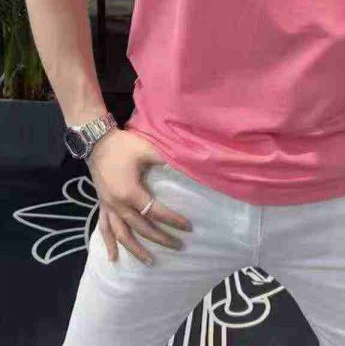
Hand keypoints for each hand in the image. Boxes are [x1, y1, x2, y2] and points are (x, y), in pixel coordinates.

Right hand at [86, 129, 191, 264]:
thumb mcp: (146, 149)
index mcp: (130, 193)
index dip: (173, 220)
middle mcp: (118, 205)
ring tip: (150, 262)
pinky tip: (113, 258)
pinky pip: (103, 228)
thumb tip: (184, 166)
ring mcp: (108, 206)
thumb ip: (164, 159)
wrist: (97, 141)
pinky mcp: (102, 204)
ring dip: (135, 250)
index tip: (188, 227)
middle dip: (160, 238)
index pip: (155, 212)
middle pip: (141, 228)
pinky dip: (108, 244)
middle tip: (178, 246)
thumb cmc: (123, 145)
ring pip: (122, 234)